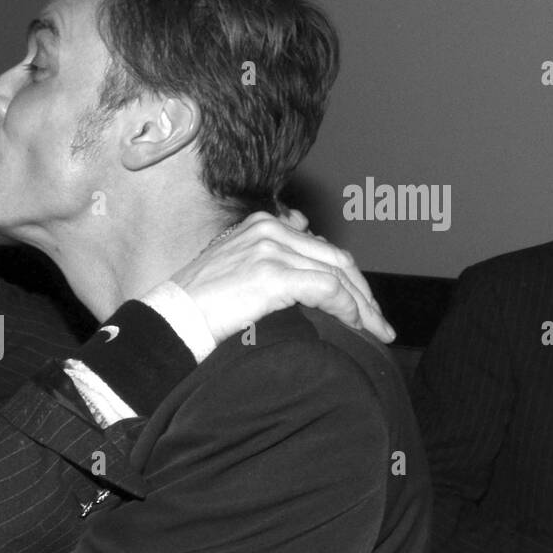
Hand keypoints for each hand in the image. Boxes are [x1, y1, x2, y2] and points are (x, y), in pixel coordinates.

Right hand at [170, 211, 394, 343]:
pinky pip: (327, 289)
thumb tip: (307, 276)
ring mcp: (271, 250)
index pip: (321, 248)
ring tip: (375, 329)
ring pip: (337, 273)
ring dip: (362, 304)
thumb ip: (271, 263)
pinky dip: (348, 308)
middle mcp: (270, 229)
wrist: (173, 318)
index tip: (361, 305)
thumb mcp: (237, 270)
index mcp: (262, 224)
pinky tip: (356, 325)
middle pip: (336, 258)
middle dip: (363, 291)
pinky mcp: (273, 275)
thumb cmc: (199, 304)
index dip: (348, 278)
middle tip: (379, 320)